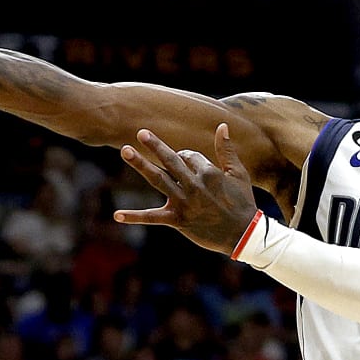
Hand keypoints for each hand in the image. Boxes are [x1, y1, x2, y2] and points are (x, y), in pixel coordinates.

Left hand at [115, 123, 258, 254]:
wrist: (243, 234)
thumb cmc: (242, 202)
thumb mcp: (238, 173)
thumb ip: (227, 150)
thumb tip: (222, 126)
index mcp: (209, 172)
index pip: (189, 156)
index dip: (187, 156)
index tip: (188, 162)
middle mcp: (194, 185)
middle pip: (170, 161)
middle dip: (155, 145)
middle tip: (140, 133)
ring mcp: (184, 202)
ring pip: (158, 179)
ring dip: (141, 164)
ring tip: (125, 150)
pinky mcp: (178, 220)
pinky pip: (152, 217)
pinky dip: (134, 217)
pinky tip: (117, 215)